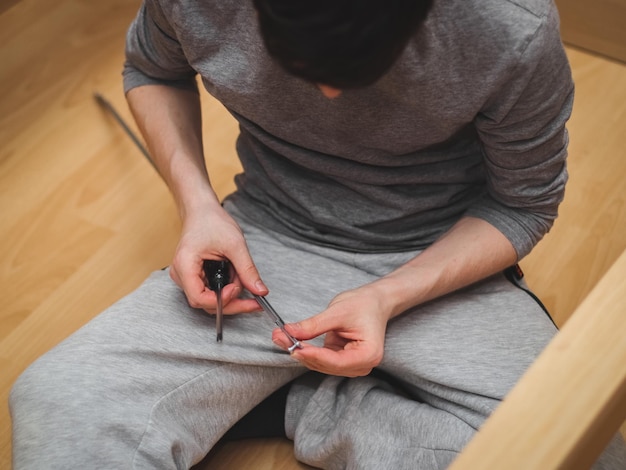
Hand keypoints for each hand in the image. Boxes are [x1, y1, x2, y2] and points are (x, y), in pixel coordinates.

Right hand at [169, 204, 266, 313]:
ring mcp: (186, 277)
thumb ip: (247, 270)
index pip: (199, 299)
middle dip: (230, 301)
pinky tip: (236, 279)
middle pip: (205, 303)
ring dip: (229, 295)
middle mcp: (181, 275)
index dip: (221, 300)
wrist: (202, 210)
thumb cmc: (211, 221)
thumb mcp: (235, 245)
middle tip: (252, 300)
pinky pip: (209, 291)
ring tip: (242, 278)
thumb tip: (260, 291)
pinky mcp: (193, 276)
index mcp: (185, 265)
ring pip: (208, 300)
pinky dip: (225, 289)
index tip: (237, 289)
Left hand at [273, 286, 390, 376]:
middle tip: (280, 337)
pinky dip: (307, 350)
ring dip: (301, 352)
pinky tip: (293, 340)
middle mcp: (362, 365)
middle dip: (302, 353)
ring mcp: (352, 365)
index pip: (335, 361)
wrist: (374, 302)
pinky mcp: (342, 360)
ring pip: (320, 364)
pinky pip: (321, 359)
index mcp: (368, 355)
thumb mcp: (337, 312)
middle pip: (326, 365)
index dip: (312, 355)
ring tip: (282, 336)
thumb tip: (290, 332)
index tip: (292, 346)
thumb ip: (314, 325)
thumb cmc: (364, 305)